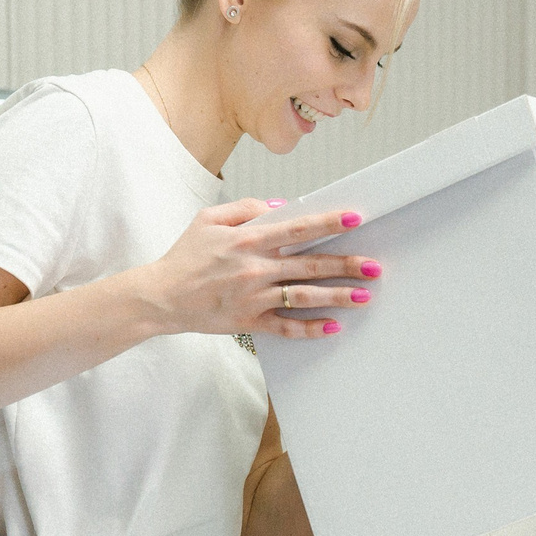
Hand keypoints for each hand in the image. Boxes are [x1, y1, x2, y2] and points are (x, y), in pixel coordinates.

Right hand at [132, 198, 378, 338]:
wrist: (161, 297)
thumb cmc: (185, 257)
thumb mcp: (209, 219)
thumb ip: (246, 207)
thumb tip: (282, 206)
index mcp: (248, 239)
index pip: (298, 228)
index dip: (329, 222)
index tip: (355, 218)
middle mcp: (256, 268)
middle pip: (311, 264)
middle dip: (346, 264)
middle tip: (374, 266)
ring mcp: (254, 297)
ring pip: (305, 296)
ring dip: (337, 296)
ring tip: (364, 296)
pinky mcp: (249, 321)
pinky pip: (286, 327)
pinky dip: (311, 328)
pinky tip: (333, 327)